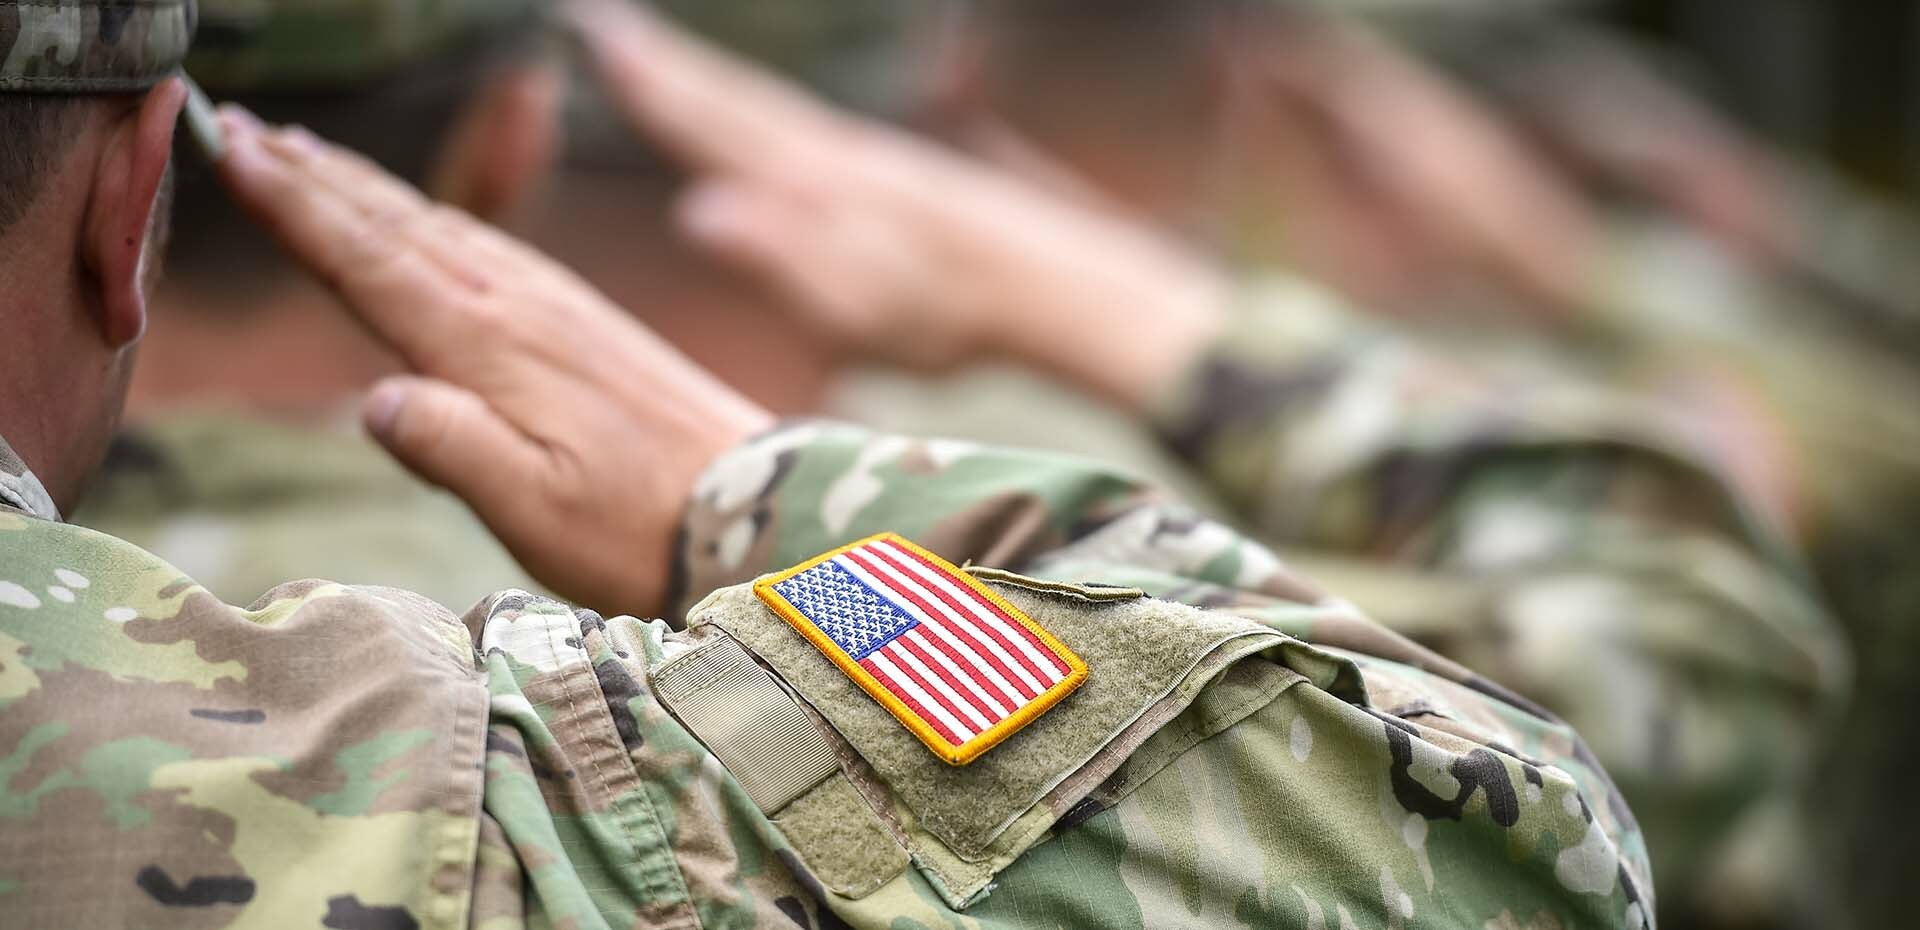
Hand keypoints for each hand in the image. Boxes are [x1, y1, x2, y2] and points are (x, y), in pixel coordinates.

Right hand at [215, 107, 773, 616]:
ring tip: (309, 156)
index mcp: (492, 346)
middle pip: (397, 226)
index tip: (234, 154)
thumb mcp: (536, 510)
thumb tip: (373, 400)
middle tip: (243, 130)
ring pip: (442, 226)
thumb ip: (455, 451)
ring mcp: (558, 308)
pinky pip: (492, 247)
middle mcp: (521, 308)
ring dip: (369, 190)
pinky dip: (437, 220)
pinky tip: (428, 222)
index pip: (370, 262)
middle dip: (316, 178)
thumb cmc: (640, 528)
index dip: (297, 209)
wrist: (757, 512)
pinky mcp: (587, 322)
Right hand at [565, 0, 1228, 411]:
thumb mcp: (861, 307)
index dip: (651, 88)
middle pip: (735, 101)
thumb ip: (780, 258)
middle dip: (666, 65)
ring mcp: (868, 161)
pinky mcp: (897, 177)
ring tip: (666, 59)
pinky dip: (766, 115)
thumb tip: (698, 210)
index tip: (593, 39)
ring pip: (771, 111)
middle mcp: (834, 157)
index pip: (713, 126)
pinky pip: (806, 130)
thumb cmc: (955, 313)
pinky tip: (769, 127)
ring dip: (713, 83)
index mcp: (813, 186)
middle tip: (601, 23)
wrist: (1056, 287)